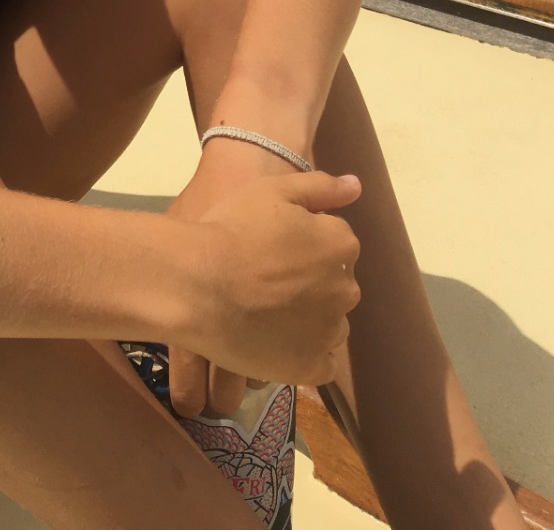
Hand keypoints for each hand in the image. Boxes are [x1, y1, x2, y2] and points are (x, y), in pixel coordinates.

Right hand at [173, 170, 360, 400]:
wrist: (197, 283)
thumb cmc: (232, 229)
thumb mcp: (273, 191)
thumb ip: (321, 187)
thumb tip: (357, 186)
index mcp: (340, 245)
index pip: (335, 244)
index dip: (302, 243)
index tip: (272, 245)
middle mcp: (345, 290)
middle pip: (334, 284)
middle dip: (310, 281)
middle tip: (265, 276)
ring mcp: (328, 332)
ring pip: (329, 324)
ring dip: (309, 318)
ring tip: (266, 311)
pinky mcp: (308, 367)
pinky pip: (321, 363)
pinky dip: (305, 354)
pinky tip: (277, 341)